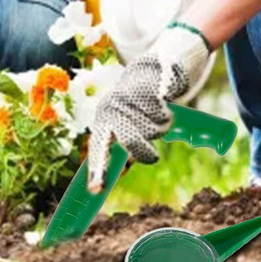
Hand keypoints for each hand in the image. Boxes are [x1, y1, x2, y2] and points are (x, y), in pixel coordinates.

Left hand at [86, 24, 208, 190]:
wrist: (148, 70)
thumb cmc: (133, 106)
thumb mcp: (122, 125)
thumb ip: (119, 148)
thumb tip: (117, 174)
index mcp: (102, 120)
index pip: (98, 147)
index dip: (97, 169)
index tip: (95, 190)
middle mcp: (112, 108)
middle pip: (131, 142)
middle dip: (145, 152)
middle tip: (152, 154)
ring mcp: (129, 98)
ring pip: (152, 130)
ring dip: (158, 128)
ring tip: (153, 116)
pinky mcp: (148, 88)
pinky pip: (162, 115)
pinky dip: (165, 115)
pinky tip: (160, 104)